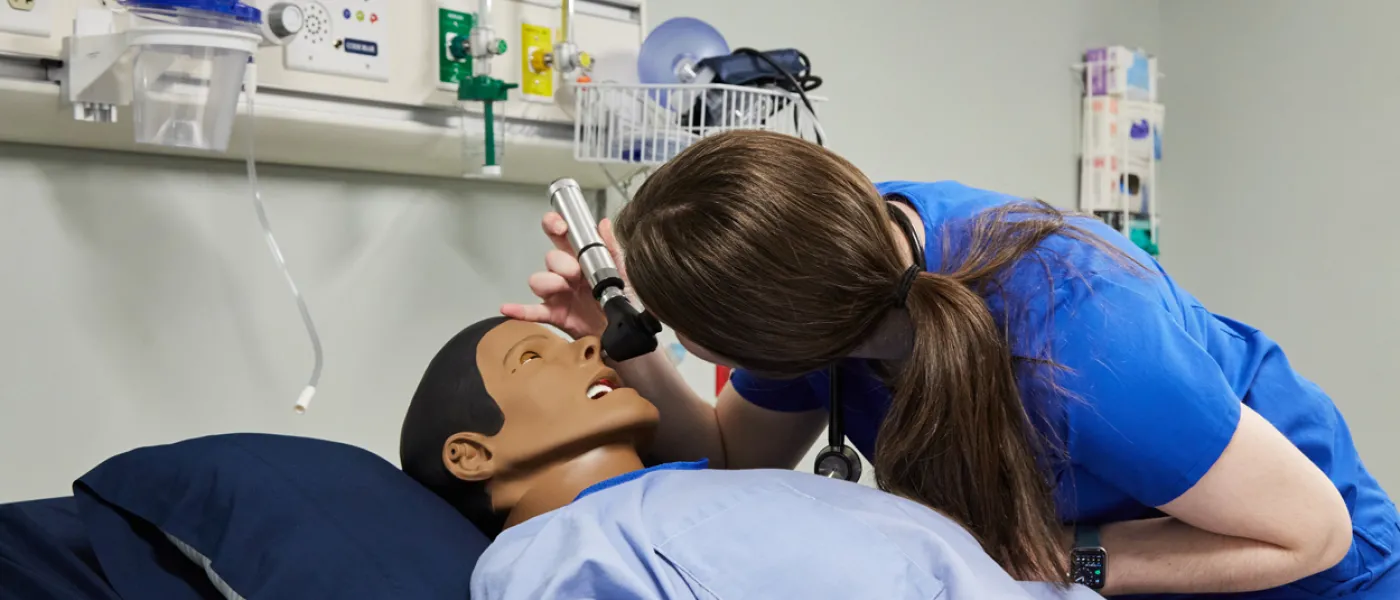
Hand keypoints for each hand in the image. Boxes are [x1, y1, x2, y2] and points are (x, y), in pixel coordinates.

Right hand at [500, 213, 627, 340]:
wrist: (626, 330)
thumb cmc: (626, 299)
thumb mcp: (625, 271)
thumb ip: (613, 247)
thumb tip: (603, 224)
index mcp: (582, 258)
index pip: (560, 234)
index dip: (554, 225)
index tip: (560, 227)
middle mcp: (566, 273)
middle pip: (550, 258)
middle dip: (561, 263)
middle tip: (576, 273)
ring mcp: (558, 294)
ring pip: (538, 280)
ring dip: (548, 283)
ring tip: (564, 289)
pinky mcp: (555, 315)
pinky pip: (532, 311)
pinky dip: (519, 309)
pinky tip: (508, 307)